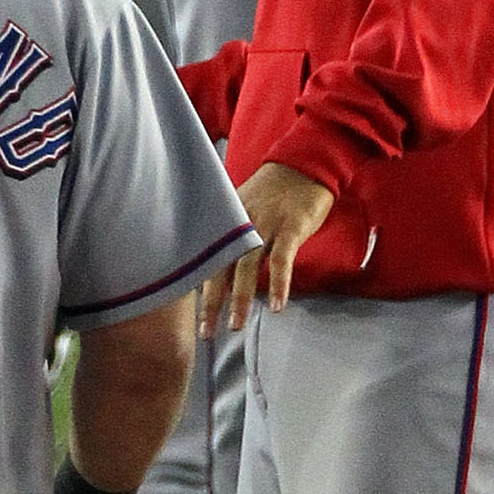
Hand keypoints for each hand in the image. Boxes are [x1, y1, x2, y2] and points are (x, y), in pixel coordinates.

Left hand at [197, 163, 331, 337]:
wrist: (303, 162)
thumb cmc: (274, 190)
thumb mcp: (243, 206)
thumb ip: (231, 234)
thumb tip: (217, 268)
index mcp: (227, 220)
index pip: (206, 257)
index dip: (197, 286)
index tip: (190, 313)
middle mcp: (241, 223)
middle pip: (220, 266)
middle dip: (211, 301)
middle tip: (205, 331)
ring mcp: (266, 224)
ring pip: (247, 266)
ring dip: (240, 297)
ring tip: (235, 324)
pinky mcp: (291, 227)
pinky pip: (282, 260)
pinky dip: (278, 283)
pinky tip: (276, 306)